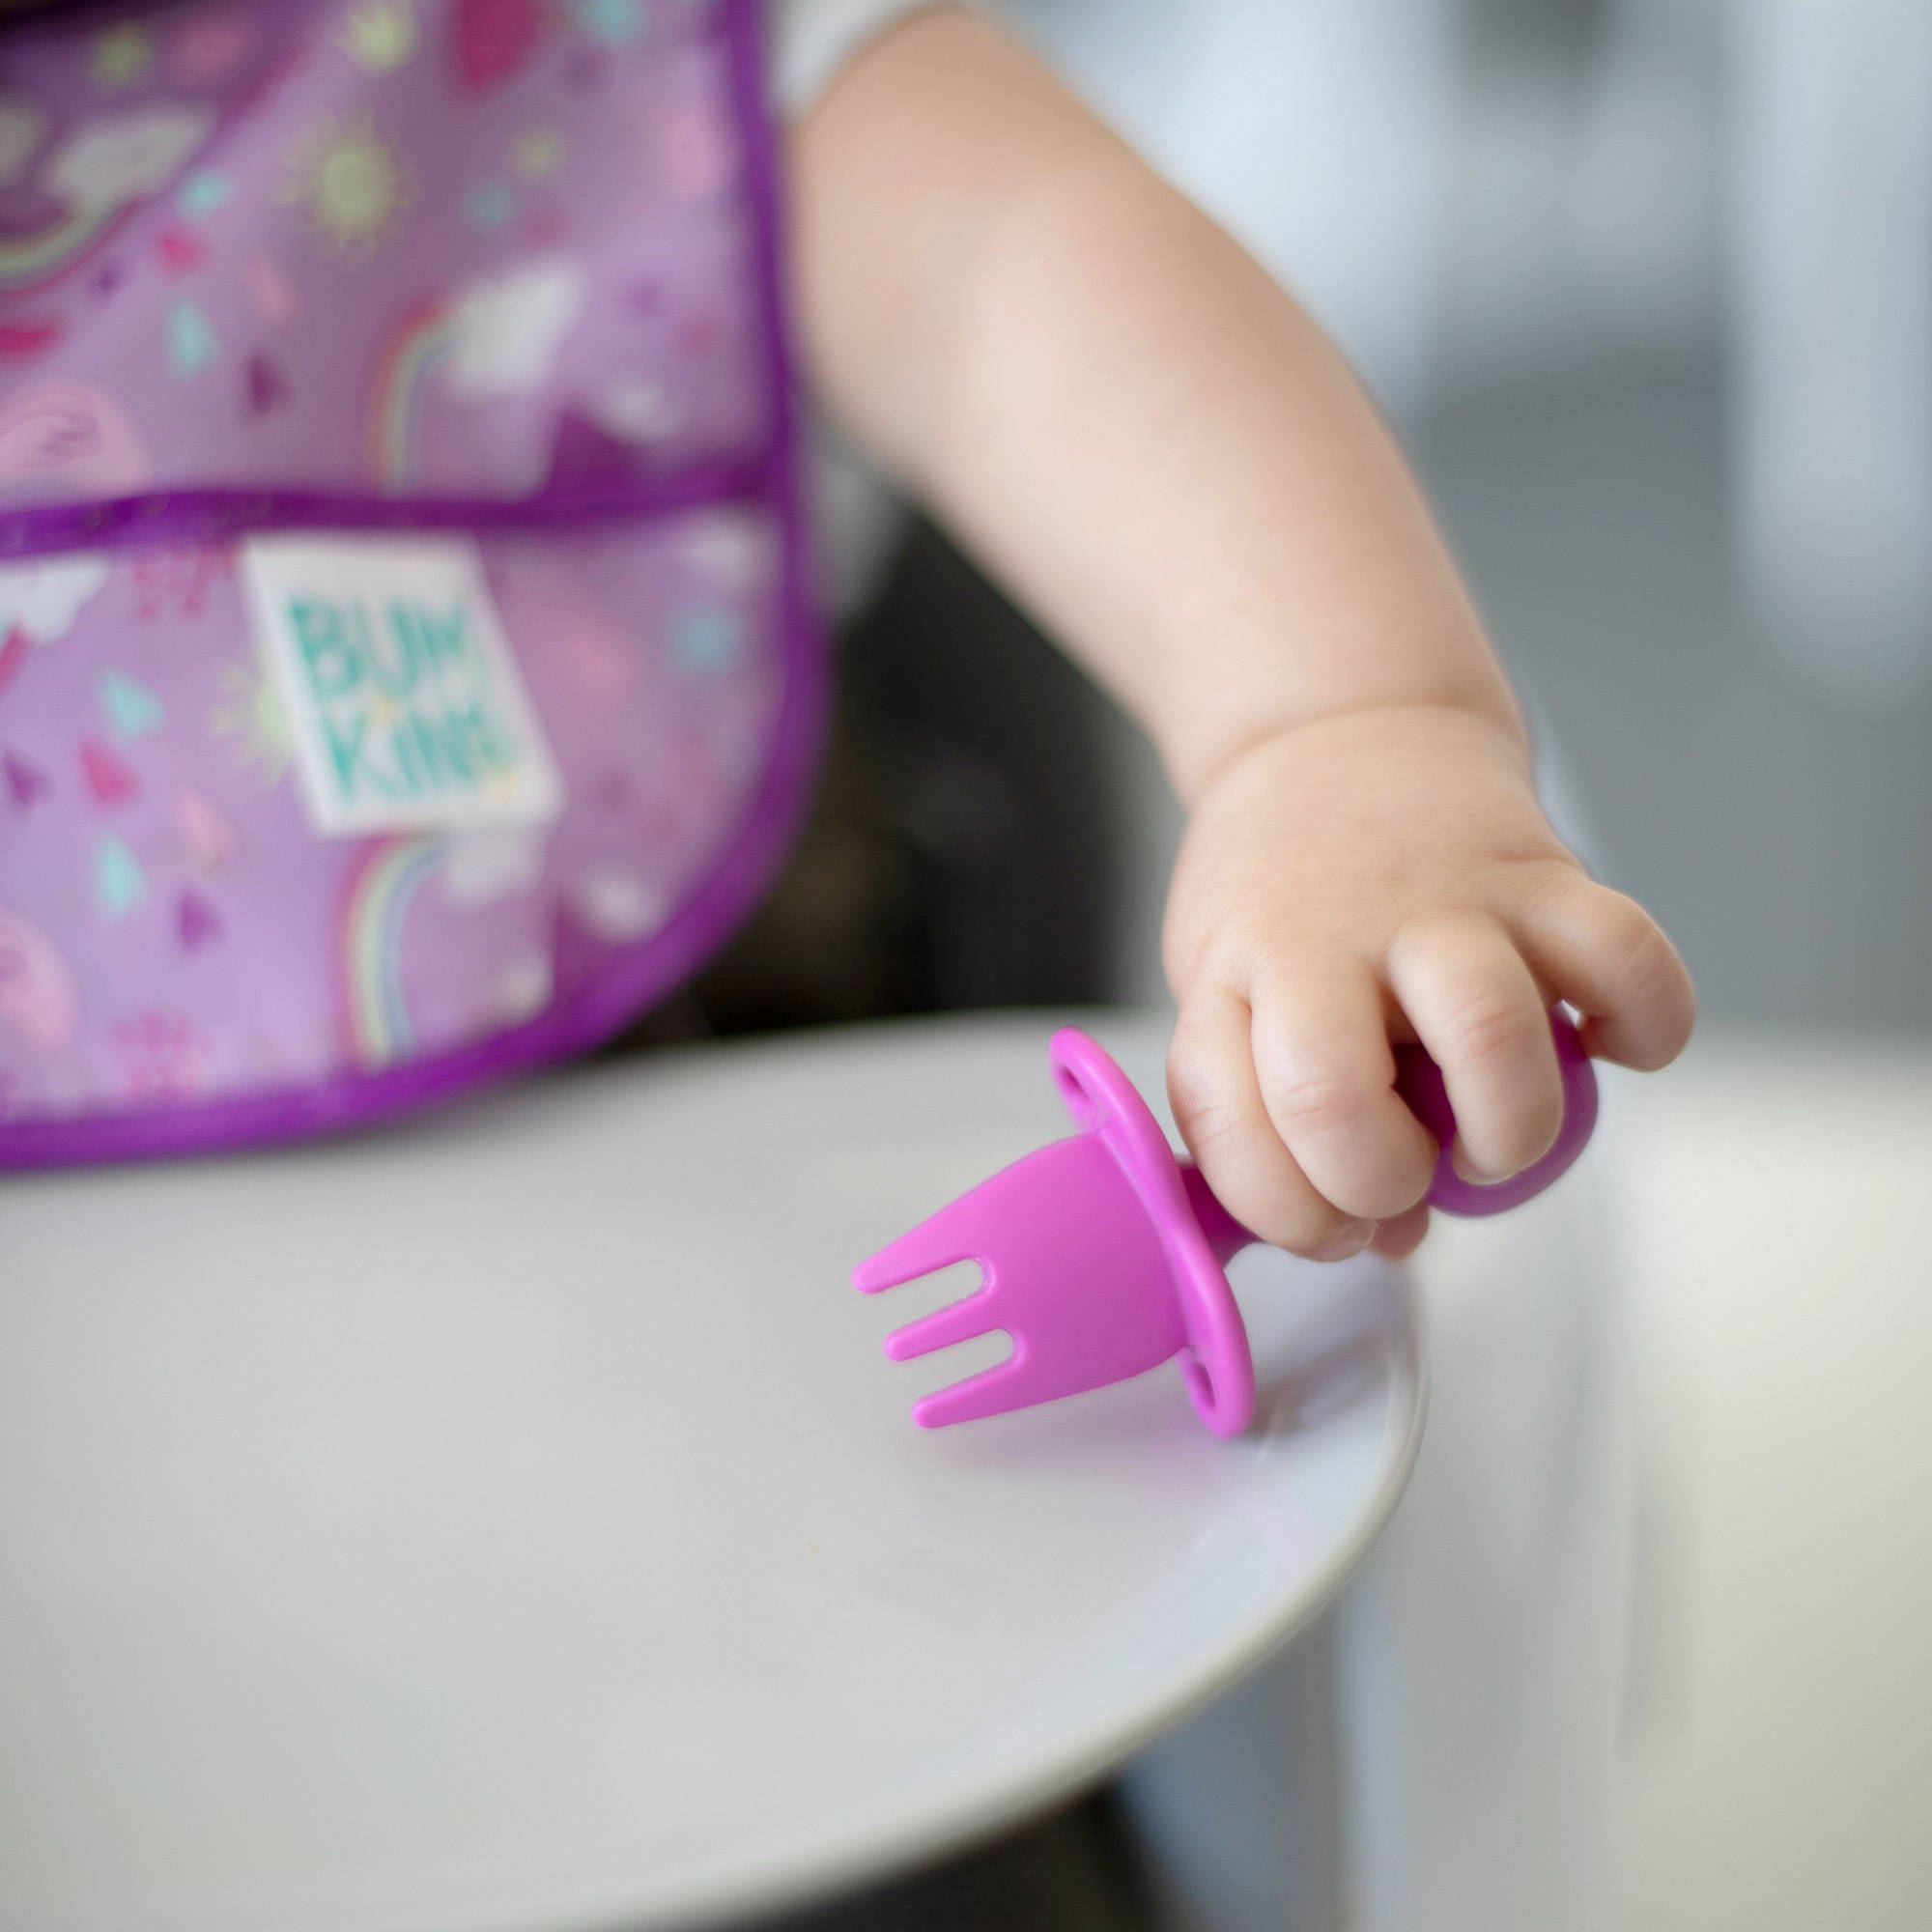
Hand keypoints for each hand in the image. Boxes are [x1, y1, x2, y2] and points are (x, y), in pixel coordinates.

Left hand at [1162, 705, 1693, 1259]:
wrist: (1337, 736)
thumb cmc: (1281, 897)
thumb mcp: (1227, 991)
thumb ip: (1278, 1113)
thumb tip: (1391, 1237)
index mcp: (1233, 979)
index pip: (1234, 1133)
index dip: (1291, 1216)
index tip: (1332, 1221)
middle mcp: (1327, 938)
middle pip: (1332, 1099)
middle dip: (1377, 1183)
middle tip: (1406, 1175)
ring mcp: (1440, 900)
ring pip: (1487, 1032)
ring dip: (1504, 1130)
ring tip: (1493, 1136)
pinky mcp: (1542, 872)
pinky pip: (1628, 959)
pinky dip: (1644, 1027)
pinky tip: (1607, 1045)